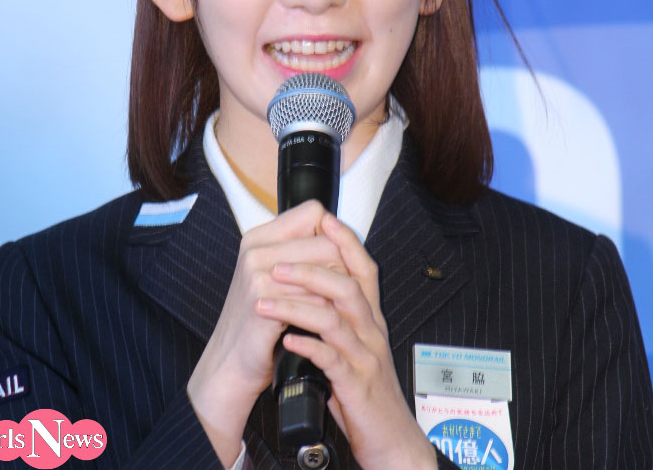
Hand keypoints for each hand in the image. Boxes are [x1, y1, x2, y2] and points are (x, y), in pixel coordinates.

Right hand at [187, 200, 343, 465]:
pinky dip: (327, 309)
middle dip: (342, 266)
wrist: (231, 363)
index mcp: (259, 237)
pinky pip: (313, 296)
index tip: (336, 258)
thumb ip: (298, 252)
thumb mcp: (273, 277)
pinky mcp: (263, 300)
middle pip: (325, 239)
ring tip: (339, 306)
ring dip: (337, 289)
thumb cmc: (258, 321)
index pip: (313, 212)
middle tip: (343, 289)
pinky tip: (327, 321)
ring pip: (324, 267)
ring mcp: (257, 273)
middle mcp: (256, 248)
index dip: (331, 233)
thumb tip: (341, 238)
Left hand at [257, 212, 436, 469]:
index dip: (345, 240)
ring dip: (299, 305)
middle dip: (311, 268)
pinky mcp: (357, 385)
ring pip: (337, 318)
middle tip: (276, 264)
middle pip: (348, 284)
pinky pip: (333, 360)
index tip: (321, 218)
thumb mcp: (355, 344)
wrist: (391, 439)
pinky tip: (287, 342)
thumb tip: (311, 283)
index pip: (363, 267)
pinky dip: (308, 346)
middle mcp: (371, 330)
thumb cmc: (365, 389)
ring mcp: (366, 356)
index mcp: (370, 317)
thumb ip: (339, 314)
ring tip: (267, 300)